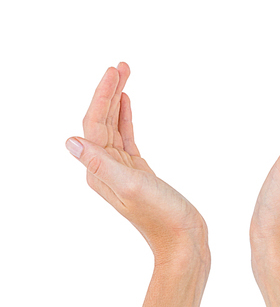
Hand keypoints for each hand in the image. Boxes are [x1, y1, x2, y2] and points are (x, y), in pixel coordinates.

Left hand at [65, 62, 209, 267]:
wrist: (183, 241)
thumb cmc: (161, 217)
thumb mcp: (131, 186)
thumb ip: (101, 163)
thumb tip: (70, 142)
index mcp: (99, 170)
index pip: (94, 124)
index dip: (102, 95)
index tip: (114, 71)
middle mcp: (105, 168)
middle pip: (101, 121)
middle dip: (109, 91)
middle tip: (121, 65)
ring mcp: (121, 169)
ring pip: (114, 126)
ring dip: (117, 100)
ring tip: (124, 74)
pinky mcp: (138, 171)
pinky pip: (126, 137)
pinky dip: (126, 117)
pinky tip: (127, 103)